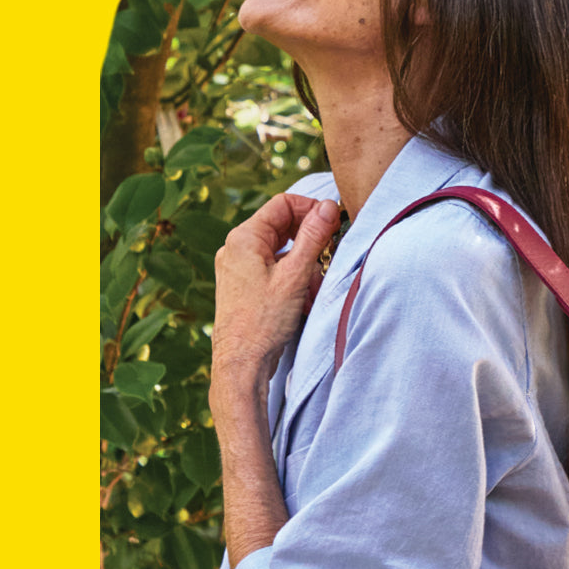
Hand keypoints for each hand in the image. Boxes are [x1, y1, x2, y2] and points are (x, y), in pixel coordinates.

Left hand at [211, 193, 341, 385]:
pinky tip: (303, 301)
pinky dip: (293, 280)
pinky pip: (274, 272)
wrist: (242, 363)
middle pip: (282, 228)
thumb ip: (313, 237)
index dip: (311, 210)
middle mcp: (235, 249)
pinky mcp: (243, 287)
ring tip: (314, 290)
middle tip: (328, 258)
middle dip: (310, 243)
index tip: (333, 224)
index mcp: (243, 238)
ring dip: (304, 266)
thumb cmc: (263, 322)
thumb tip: (327, 206)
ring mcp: (237, 269)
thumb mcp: (295, 276)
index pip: (282, 205)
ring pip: (281, 253)